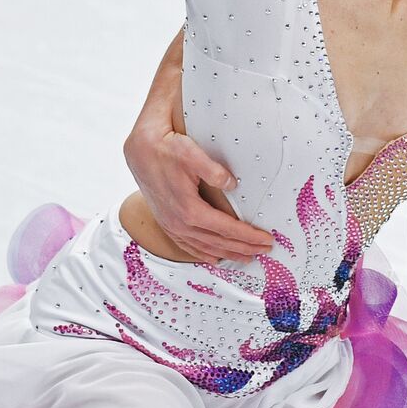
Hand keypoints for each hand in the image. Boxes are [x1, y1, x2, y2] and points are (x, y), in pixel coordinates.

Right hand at [124, 125, 275, 263]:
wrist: (140, 150)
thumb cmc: (166, 149)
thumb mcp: (192, 154)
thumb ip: (214, 171)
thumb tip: (232, 184)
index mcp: (189, 209)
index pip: (227, 229)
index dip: (248, 236)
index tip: (266, 239)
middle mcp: (180, 223)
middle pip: (218, 242)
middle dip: (244, 248)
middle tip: (264, 250)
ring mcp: (171, 225)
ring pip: (204, 248)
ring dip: (227, 254)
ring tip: (246, 258)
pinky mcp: (166, 222)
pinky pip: (187, 245)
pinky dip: (203, 254)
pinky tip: (213, 257)